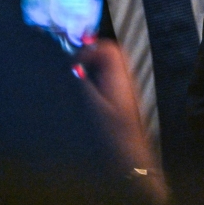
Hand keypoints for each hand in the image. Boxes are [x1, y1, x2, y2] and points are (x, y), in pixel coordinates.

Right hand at [77, 40, 167, 203]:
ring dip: (94, 66)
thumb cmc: (113, 134)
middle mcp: (127, 79)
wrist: (130, 155)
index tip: (73, 63)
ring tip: (78, 78)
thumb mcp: (94, 108)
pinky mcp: (124, 97)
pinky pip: (111, 77)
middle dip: (92, 55)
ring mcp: (127, 87)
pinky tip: (87, 90)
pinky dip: (98, 76)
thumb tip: (75, 66)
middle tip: (74, 67)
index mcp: (121, 78)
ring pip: (112, 64)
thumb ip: (85, 84)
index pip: (110, 49)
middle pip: (112, 53)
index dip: (90, 50)